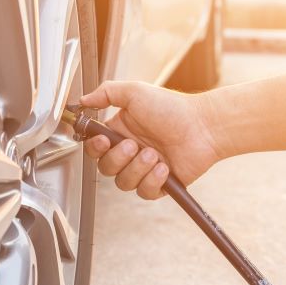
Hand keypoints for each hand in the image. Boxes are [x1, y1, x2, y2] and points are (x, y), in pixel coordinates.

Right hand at [81, 81, 222, 199]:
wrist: (203, 126)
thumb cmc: (172, 108)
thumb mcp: (134, 92)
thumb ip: (105, 93)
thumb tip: (83, 100)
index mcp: (120, 131)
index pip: (95, 147)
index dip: (95, 147)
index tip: (103, 140)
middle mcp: (130, 151)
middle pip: (105, 168)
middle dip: (118, 159)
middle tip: (134, 145)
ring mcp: (144, 169)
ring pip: (123, 182)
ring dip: (137, 168)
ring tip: (154, 154)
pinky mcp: (160, 184)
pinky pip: (144, 192)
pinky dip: (152, 181)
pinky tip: (164, 168)